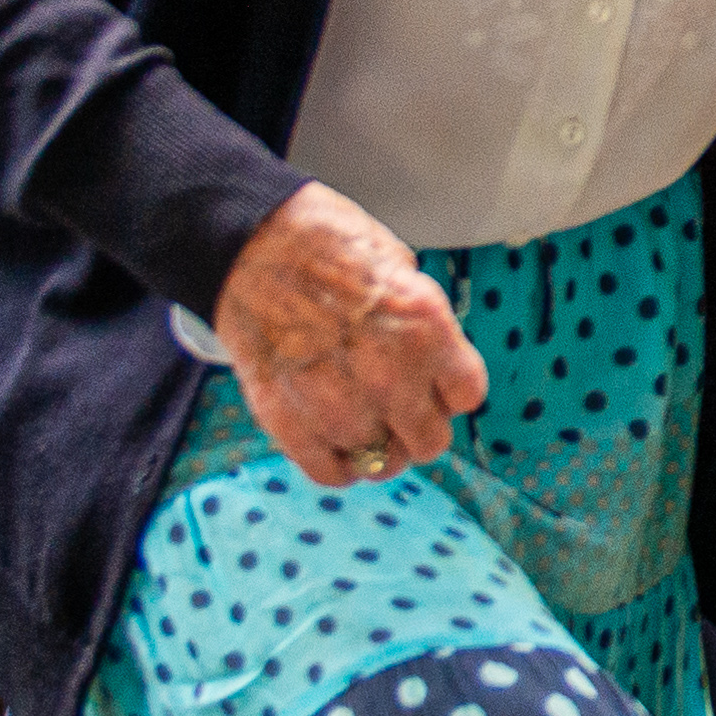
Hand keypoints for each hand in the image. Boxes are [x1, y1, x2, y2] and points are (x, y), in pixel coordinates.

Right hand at [215, 183, 487, 484]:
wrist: (248, 242)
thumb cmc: (322, 244)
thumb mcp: (399, 267)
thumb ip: (419, 325)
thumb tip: (426, 360)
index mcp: (425, 329)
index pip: (467, 396)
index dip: (448, 390)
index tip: (434, 386)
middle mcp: (390, 375)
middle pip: (430, 441)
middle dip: (417, 427)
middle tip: (398, 412)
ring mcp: (339, 405)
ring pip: (382, 463)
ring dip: (374, 447)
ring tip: (358, 422)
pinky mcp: (291, 422)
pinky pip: (332, 473)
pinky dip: (336, 465)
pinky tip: (332, 443)